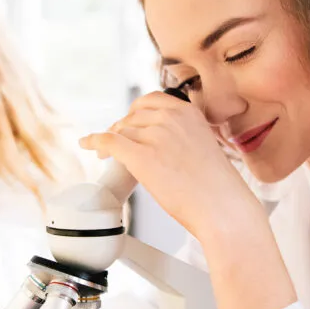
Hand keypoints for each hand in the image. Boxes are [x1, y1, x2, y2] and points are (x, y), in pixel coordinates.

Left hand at [79, 92, 261, 243]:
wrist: (222, 207)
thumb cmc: (216, 187)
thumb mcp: (203, 145)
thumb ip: (181, 135)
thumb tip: (155, 141)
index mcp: (188, 112)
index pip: (152, 100)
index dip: (135, 112)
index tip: (130, 121)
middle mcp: (171, 118)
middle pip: (132, 116)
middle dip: (122, 127)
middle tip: (116, 141)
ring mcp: (155, 135)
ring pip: (121, 131)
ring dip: (111, 141)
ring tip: (106, 155)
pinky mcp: (141, 156)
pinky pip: (108, 141)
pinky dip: (94, 141)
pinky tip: (87, 145)